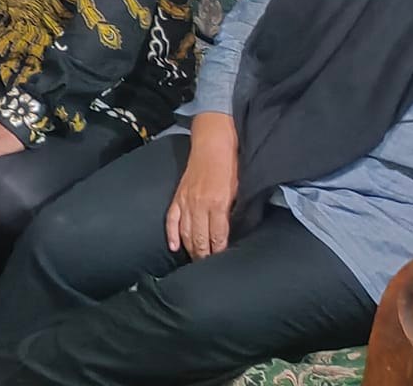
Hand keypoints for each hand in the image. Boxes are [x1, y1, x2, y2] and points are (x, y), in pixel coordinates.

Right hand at [167, 115, 239, 259]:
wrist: (212, 142)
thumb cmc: (230, 164)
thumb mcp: (240, 189)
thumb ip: (235, 211)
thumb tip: (234, 231)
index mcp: (218, 203)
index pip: (217, 236)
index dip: (219, 252)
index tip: (221, 264)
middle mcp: (199, 204)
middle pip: (199, 238)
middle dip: (203, 256)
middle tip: (207, 269)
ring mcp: (185, 201)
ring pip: (185, 232)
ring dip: (190, 249)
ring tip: (195, 262)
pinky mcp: (178, 196)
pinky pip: (171, 219)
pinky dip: (171, 234)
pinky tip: (173, 246)